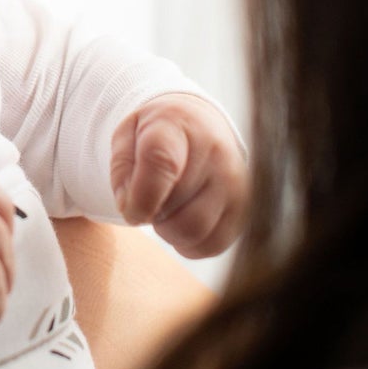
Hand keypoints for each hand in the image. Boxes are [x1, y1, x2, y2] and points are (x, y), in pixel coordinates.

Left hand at [109, 94, 247, 257]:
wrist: (202, 125)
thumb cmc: (158, 134)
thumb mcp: (127, 135)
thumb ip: (122, 169)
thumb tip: (131, 209)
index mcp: (177, 123)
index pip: (161, 162)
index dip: (141, 197)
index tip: (129, 210)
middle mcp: (215, 150)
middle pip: (174, 207)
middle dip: (151, 213)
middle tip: (149, 198)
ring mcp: (235, 181)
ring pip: (193, 231)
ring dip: (169, 230)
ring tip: (166, 208)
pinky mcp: (245, 208)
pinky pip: (212, 245)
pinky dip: (189, 243)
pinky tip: (183, 220)